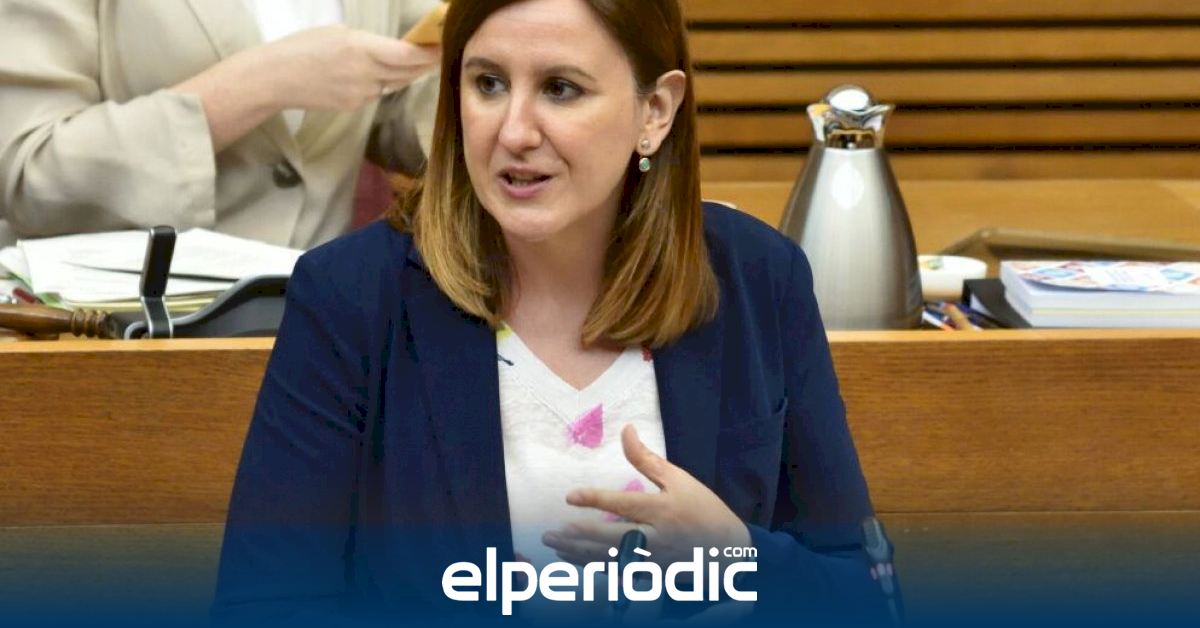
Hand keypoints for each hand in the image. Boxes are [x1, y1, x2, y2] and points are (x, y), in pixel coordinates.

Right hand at [251, 25, 439, 110]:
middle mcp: (366, 74)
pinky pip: (379, 92)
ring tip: (417, 60)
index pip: (407, 54)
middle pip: (409, 71)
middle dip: (427, 63)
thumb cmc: (301, 47)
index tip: (444, 45)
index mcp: (360, 48)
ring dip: (408, 72)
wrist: (274, 79)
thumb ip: (368, 43)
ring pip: (395, 82)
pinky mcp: (356, 107)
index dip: (429, 52)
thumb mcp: (337, 34)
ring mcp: (362, 94)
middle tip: (441, 52)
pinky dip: (385, 82)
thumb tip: (392, 50)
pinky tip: (379, 73)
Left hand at [544, 425, 751, 566]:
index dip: (595, 500)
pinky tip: (576, 562)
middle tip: (551, 533)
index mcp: (662, 510)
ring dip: (579, 555)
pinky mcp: (653, 576)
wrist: (729, 551)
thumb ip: (647, 459)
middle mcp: (656, 538)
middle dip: (578, 536)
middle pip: (610, 539)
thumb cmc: (704, 510)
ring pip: (610, 560)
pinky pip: (619, 575)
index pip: (623, 504)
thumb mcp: (679, 480)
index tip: (570, 497)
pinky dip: (595, 569)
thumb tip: (626, 430)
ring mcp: (654, 561)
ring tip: (556, 546)